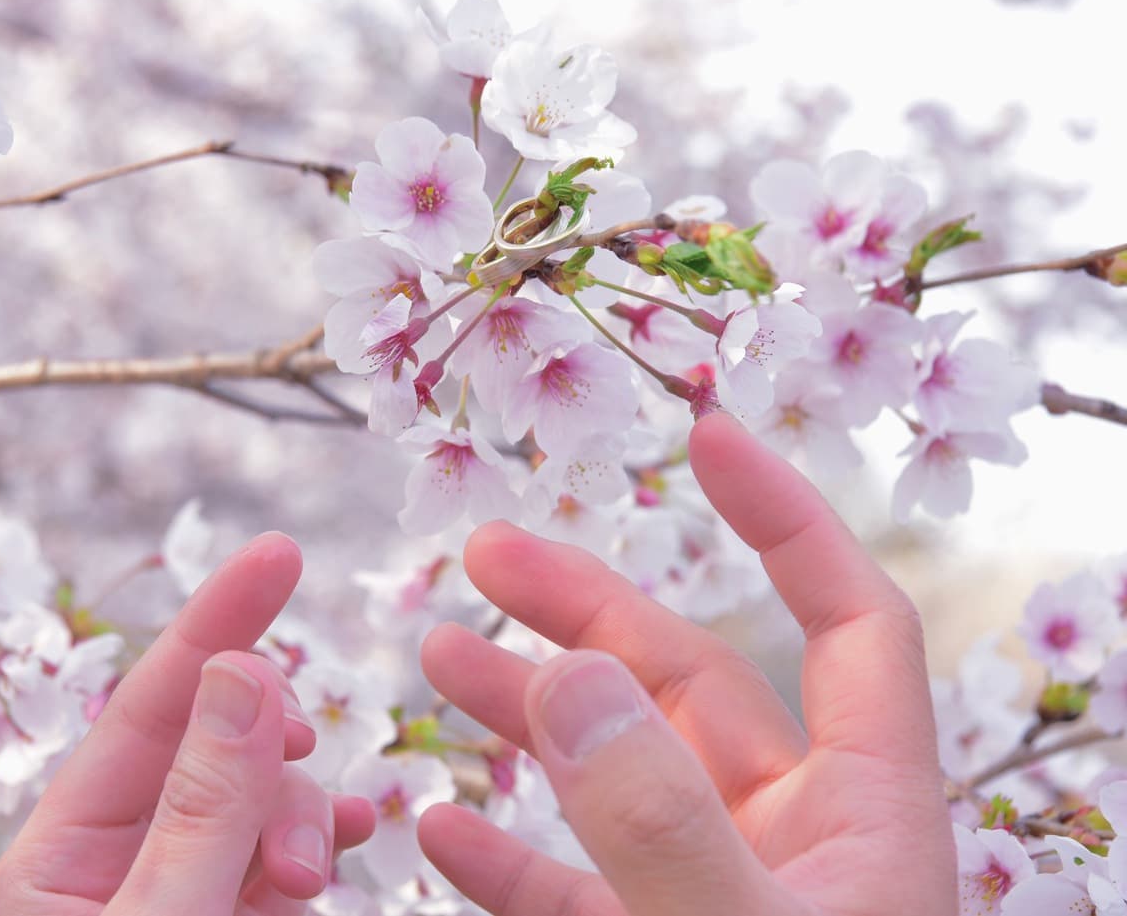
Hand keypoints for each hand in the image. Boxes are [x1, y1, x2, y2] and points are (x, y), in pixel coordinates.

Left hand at [0, 532, 374, 914]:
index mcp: (60, 856)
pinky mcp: (244, 913)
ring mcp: (192, 887)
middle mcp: (124, 861)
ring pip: (264, 793)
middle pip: (216, 743)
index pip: (143, 707)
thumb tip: (241, 672)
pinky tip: (351, 826)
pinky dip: (325, 832)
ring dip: (301, 816)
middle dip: (272, 747)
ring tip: (306, 876)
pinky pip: (292, 846)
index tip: (279, 553)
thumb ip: (204, 806)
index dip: (213, 623)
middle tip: (307, 749)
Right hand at [418, 412, 955, 915]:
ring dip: (528, 714)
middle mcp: (798, 843)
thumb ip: (663, 819)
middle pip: (692, 683)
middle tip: (487, 551)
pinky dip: (505, 854)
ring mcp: (722, 897)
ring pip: (617, 775)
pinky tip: (438, 823)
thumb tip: (573, 678)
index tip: (708, 437)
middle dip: (586, 612)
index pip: (851, 625)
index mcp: (868, 816)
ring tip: (442, 653)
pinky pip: (570, 889)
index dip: (788, 521)